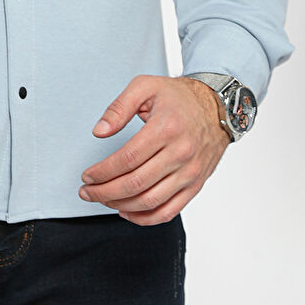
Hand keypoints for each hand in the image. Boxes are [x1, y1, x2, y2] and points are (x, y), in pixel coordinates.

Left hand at [77, 75, 230, 224]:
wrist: (218, 107)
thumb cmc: (179, 96)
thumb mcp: (145, 86)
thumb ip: (119, 107)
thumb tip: (99, 131)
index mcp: (166, 128)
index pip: (127, 159)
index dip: (102, 171)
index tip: (87, 175)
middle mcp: (181, 153)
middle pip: (136, 183)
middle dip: (104, 192)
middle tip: (86, 192)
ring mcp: (190, 172)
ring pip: (150, 201)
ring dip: (120, 205)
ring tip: (102, 199)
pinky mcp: (195, 185)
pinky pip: (169, 212)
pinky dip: (145, 218)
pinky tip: (126, 211)